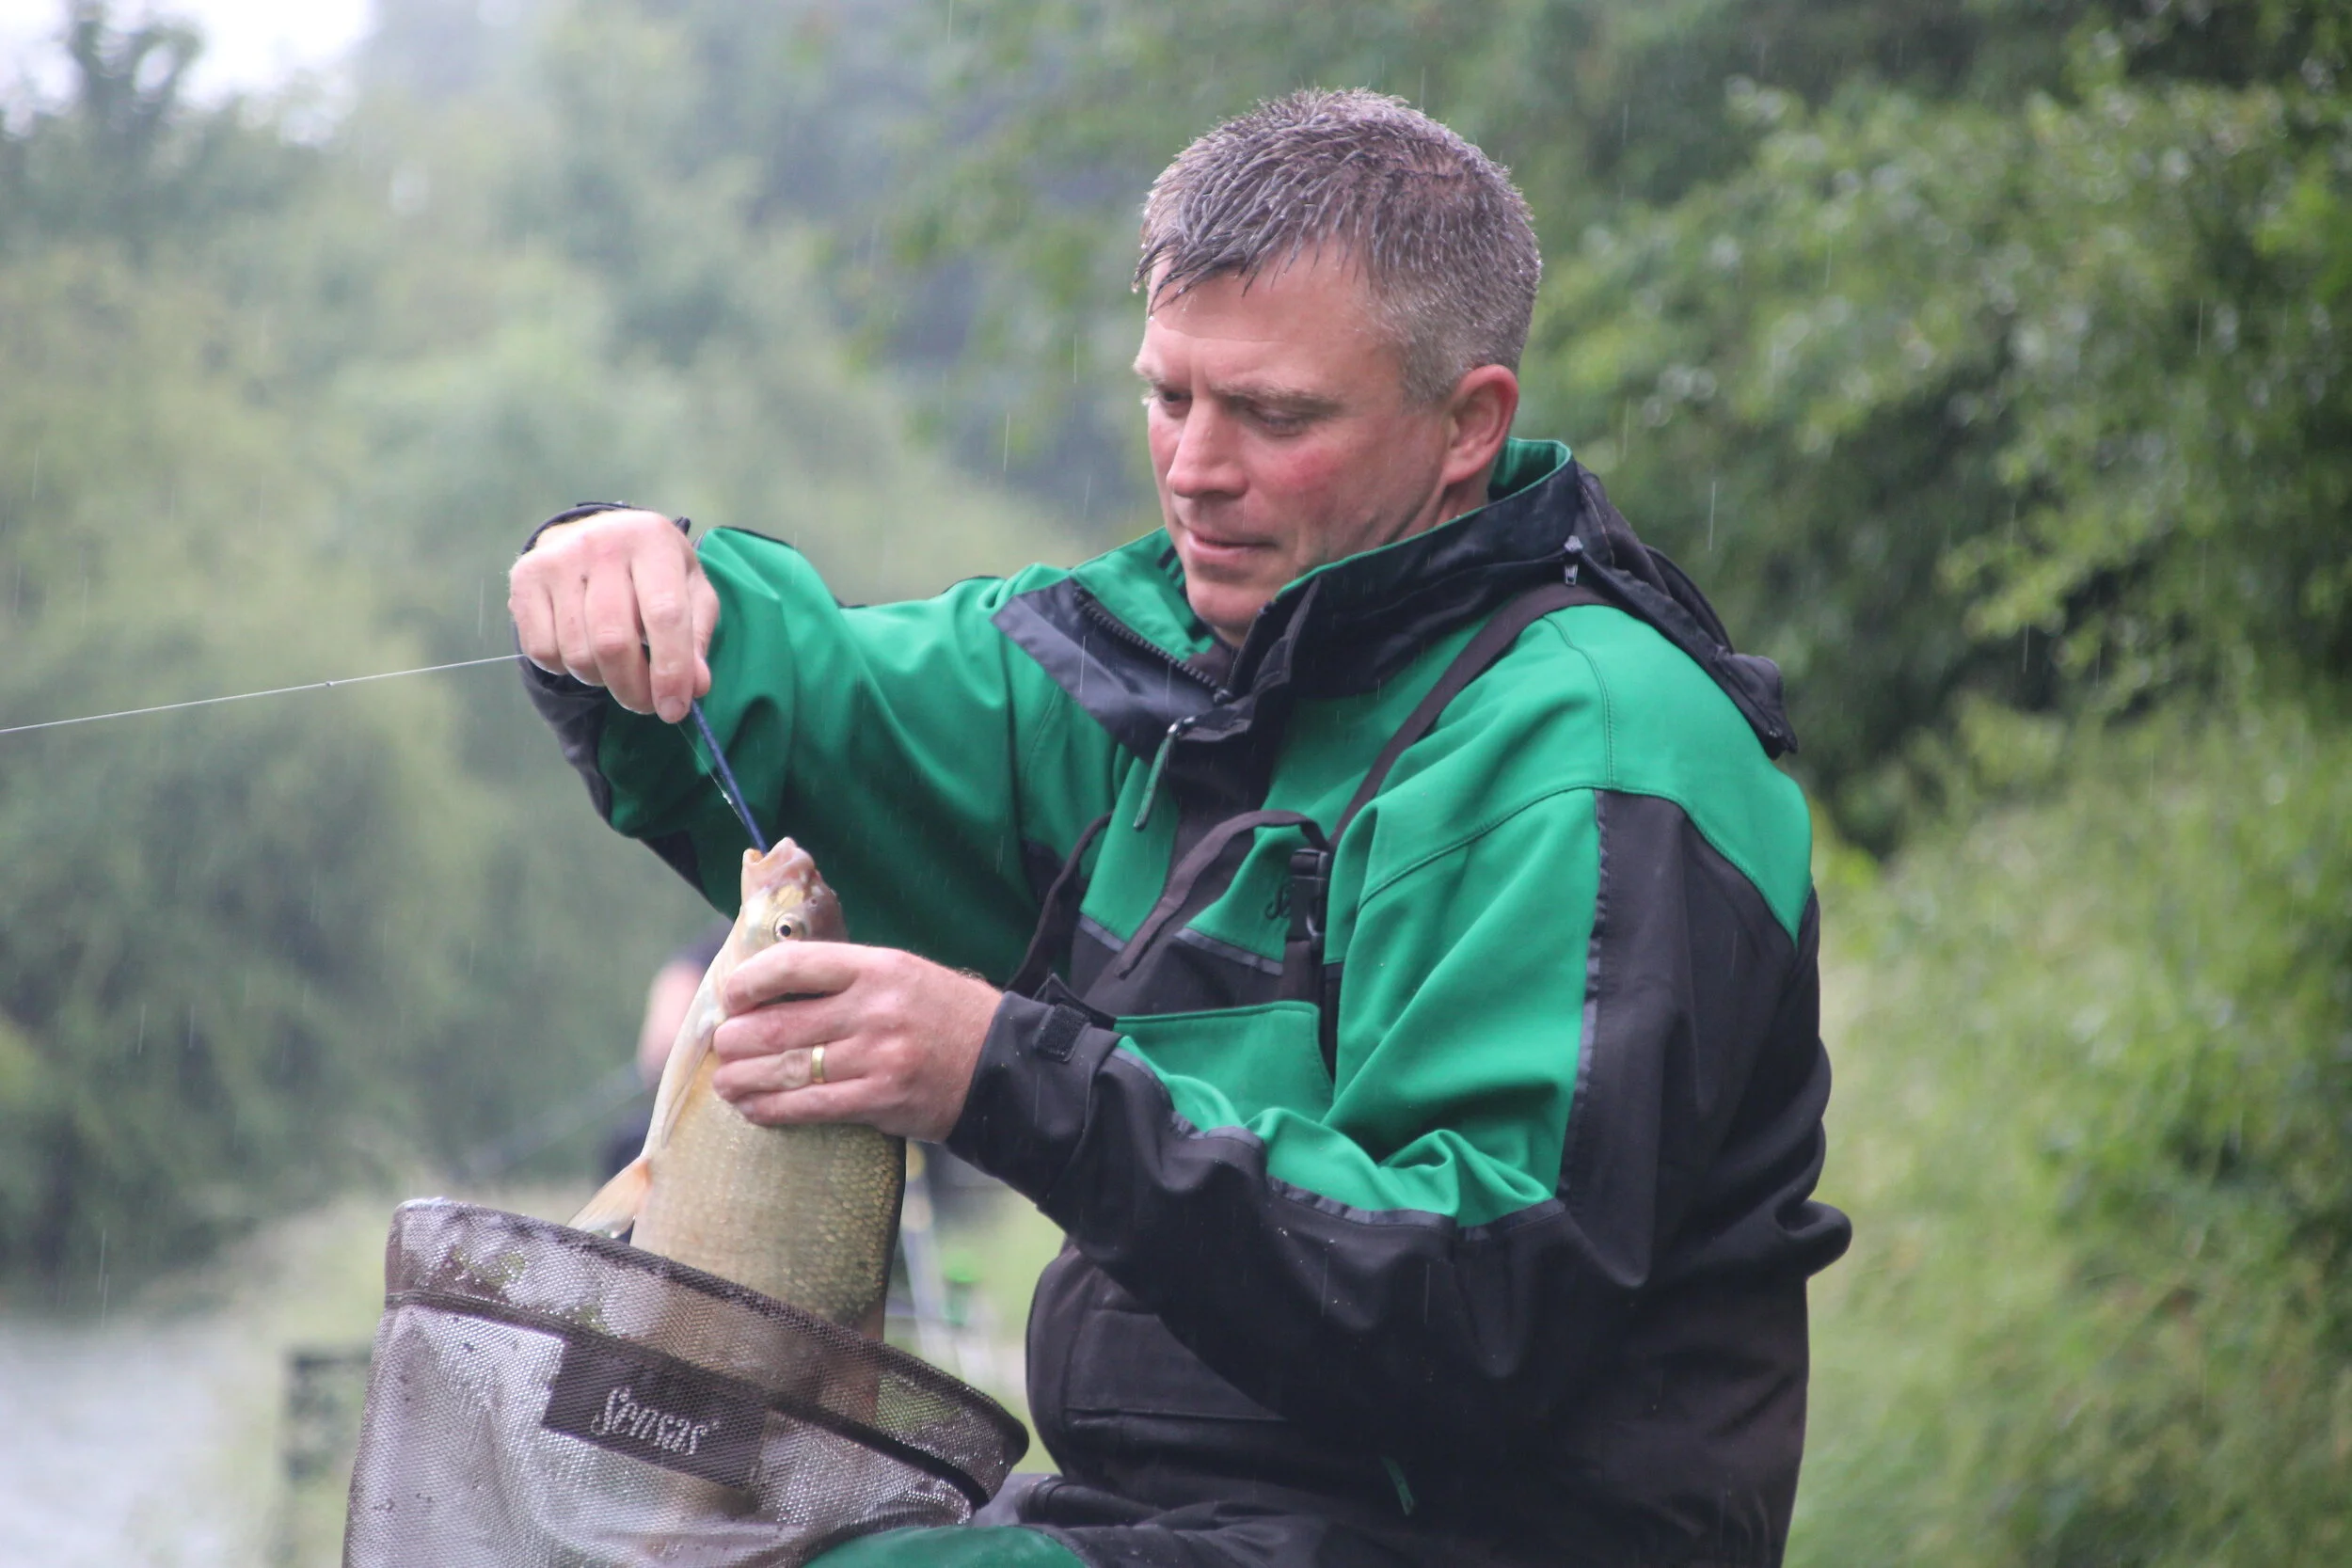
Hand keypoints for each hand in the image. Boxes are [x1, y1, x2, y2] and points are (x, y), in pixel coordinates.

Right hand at [508, 508, 718, 722]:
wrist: (597, 533)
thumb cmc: (653, 570)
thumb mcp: (691, 591)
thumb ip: (696, 637)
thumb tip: (695, 686)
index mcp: (651, 540)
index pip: (664, 615)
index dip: (671, 670)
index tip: (675, 709)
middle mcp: (601, 543)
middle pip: (614, 641)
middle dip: (633, 688)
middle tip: (645, 704)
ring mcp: (556, 560)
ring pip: (577, 652)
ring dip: (601, 680)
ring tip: (617, 670)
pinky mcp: (524, 578)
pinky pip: (542, 651)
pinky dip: (565, 669)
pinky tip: (583, 651)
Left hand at [707, 942, 1000, 1142]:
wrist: (1003, 1062)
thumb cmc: (943, 1014)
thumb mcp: (900, 973)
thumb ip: (842, 978)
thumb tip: (769, 991)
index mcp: (877, 966)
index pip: (793, 965)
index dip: (749, 981)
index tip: (733, 995)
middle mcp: (875, 1009)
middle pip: (779, 1024)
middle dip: (736, 1039)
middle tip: (723, 1045)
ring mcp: (878, 1057)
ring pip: (788, 1069)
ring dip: (743, 1079)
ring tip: (726, 1081)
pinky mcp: (881, 1100)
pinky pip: (811, 1107)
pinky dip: (772, 1109)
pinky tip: (754, 1108)